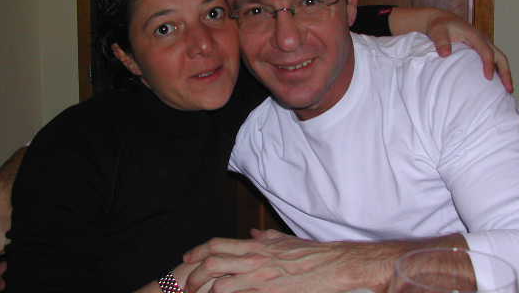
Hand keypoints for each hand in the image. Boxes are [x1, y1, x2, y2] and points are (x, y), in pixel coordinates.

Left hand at [183, 229, 392, 292]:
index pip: (218, 243)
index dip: (198, 250)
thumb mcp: (283, 240)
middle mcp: (255, 258)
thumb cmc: (311, 254)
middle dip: (194, 274)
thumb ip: (264, 237)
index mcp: (256, 245)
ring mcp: (261, 276)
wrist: (333, 265)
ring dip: (205, 290)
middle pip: (213, 261)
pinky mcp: (269, 291)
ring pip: (221, 281)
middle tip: (185, 285)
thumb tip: (250, 232)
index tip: (186, 258)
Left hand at [426, 12, 512, 92]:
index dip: (489, 64)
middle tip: (508, 89)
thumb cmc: (439, 26)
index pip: (486, 51)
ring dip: (505, 73)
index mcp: (474, 35)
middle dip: (506, 72)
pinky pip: (493, 60)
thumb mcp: (437, 31)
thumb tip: (445, 54)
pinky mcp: (480, 48)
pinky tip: (496, 83)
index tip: (489, 78)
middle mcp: (483, 40)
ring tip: (507, 90)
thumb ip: (441, 42)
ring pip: (499, 59)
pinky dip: (497, 70)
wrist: (441, 20)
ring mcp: (483, 44)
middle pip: (500, 56)